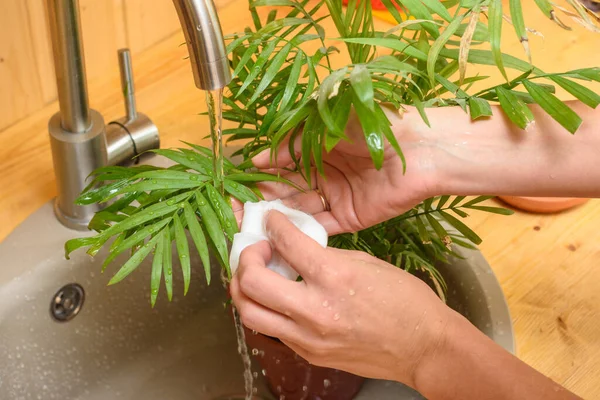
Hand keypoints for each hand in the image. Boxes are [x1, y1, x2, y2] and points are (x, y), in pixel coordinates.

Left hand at [229, 210, 451, 387]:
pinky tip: (277, 297)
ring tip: (256, 275)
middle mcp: (315, 310)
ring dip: (244, 289)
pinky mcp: (309, 354)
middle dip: (245, 259)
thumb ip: (325, 256)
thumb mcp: (366, 263)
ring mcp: (309, 338)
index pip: (286, 243)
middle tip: (257, 250)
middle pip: (252, 283)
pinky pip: (272, 329)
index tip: (271, 221)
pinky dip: (266, 309)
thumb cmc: (405, 301)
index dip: (273, 225)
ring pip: (249, 313)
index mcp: (335, 277)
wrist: (423, 347)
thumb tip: (295, 248)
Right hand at [245, 107, 438, 234]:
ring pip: (300, 210)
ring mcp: (337, 197)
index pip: (280, 167)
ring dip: (278, 218)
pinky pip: (321, 227)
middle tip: (239, 213)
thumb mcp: (325, 127)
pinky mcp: (351, 217)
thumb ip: (290, 145)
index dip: (259, 177)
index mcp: (318, 149)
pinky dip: (302, 231)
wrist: (419, 148)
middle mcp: (325, 174)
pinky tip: (280, 236)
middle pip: (287, 191)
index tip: (238, 188)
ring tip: (253, 227)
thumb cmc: (372, 126)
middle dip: (263, 201)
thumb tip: (257, 159)